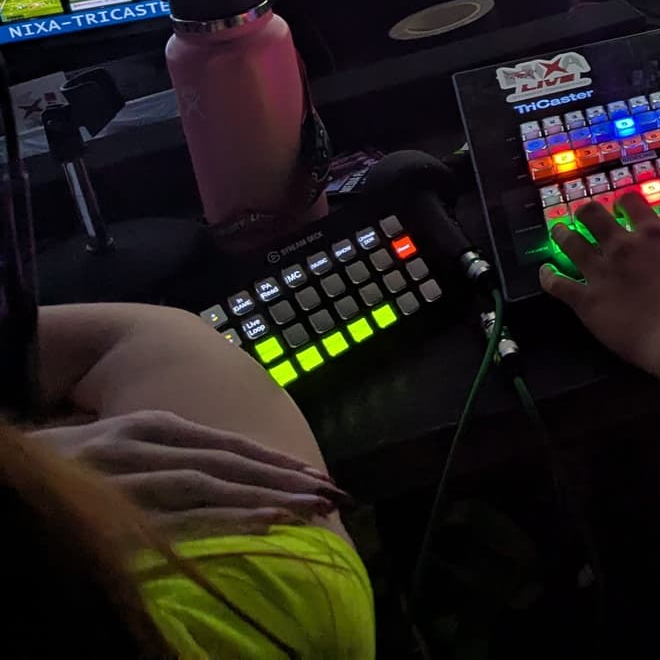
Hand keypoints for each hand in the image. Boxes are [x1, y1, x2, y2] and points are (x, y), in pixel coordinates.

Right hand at [29, 409, 347, 534]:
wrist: (7, 471)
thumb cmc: (58, 468)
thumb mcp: (113, 449)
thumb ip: (162, 456)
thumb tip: (217, 472)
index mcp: (146, 427)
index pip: (222, 444)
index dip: (270, 460)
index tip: (314, 474)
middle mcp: (139, 444)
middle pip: (226, 462)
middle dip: (283, 478)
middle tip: (333, 495)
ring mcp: (123, 477)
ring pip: (210, 486)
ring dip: (266, 498)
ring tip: (311, 509)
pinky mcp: (107, 511)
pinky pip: (176, 518)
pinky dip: (225, 520)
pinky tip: (263, 525)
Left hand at [541, 198, 659, 370]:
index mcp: (650, 234)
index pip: (629, 202)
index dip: (623, 201)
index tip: (621, 207)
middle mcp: (620, 246)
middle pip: (591, 215)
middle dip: (585, 212)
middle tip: (584, 216)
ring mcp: (599, 272)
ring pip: (569, 243)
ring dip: (561, 234)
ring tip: (558, 232)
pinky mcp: (585, 300)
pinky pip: (558, 284)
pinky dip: (548, 276)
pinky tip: (545, 272)